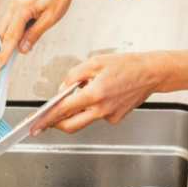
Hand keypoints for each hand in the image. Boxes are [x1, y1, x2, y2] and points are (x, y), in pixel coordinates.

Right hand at [0, 0, 85, 67]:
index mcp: (22, 8)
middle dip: (3, 47)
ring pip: (5, 26)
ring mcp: (14, 2)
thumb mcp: (51, 19)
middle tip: (5, 63)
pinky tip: (25, 34)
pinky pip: (11, 20)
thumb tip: (23, 49)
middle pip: (2, 32)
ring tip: (22, 46)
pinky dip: (15, 30)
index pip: (10, 36)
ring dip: (10, 38)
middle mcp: (14, 4)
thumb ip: (35, 34)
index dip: (4, 53)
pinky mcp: (17, 2)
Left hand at [30, 52, 167, 133]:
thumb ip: (74, 75)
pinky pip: (98, 116)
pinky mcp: (116, 118)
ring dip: (77, 112)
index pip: (63, 110)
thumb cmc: (127, 65)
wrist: (151, 73)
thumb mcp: (95, 61)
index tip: (36, 124)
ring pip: (85, 119)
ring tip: (83, 94)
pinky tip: (103, 95)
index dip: (47, 118)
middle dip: (56, 124)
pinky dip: (94, 108)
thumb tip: (63, 88)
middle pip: (71, 125)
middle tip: (45, 122)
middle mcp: (101, 109)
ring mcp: (110, 116)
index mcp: (94, 93)